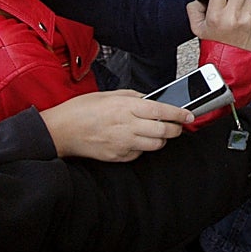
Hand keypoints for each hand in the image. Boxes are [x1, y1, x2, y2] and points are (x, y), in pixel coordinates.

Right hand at [39, 90, 191, 160]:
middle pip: (163, 131)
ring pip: (155, 145)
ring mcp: (122, 143)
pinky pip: (138, 154)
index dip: (179, 114)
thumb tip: (149, 100)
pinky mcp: (117, 157)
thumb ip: (132, 97)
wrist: (61, 131)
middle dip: (175, 129)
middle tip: (177, 126)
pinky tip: (136, 141)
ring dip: (161, 139)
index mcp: (126, 107)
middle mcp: (127, 126)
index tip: (189, 115)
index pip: (162, 110)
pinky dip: (142, 148)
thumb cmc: (81, 110)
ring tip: (157, 133)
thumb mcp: (108, 94)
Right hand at [187, 0, 250, 52]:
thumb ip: (195, 9)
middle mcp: (233, 16)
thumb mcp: (198, 29)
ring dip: (245, 2)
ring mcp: (249, 19)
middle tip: (231, 3)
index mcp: (216, 15)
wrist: (232, 66)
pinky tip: (247, 22)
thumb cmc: (216, 46)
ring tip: (239, 14)